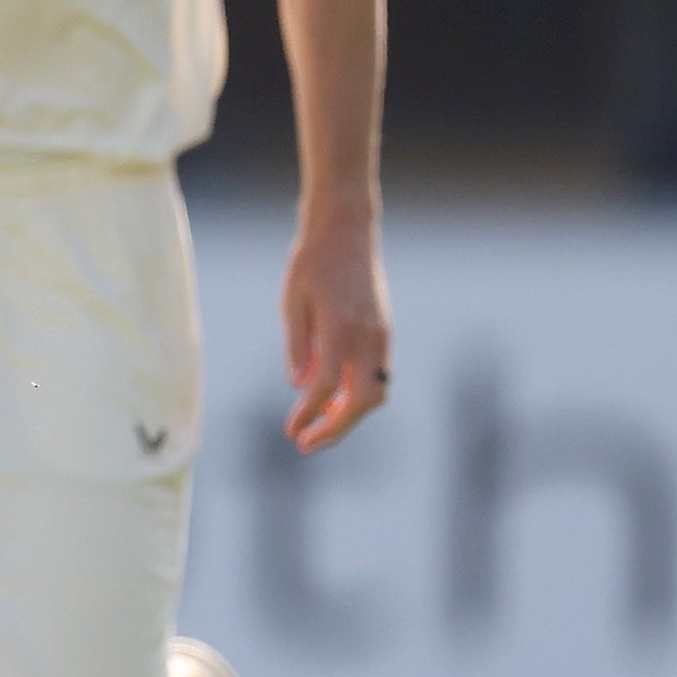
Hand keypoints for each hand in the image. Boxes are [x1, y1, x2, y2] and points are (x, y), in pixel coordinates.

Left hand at [278, 214, 391, 453]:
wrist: (347, 231)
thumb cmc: (311, 262)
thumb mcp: (291, 301)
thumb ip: (298, 345)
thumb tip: (300, 386)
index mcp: (341, 327)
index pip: (327, 386)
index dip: (309, 414)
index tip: (290, 432)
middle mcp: (368, 335)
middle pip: (361, 399)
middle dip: (336, 429)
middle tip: (306, 445)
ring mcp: (382, 335)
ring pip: (376, 391)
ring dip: (349, 415)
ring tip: (317, 425)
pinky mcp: (385, 332)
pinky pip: (378, 375)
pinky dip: (358, 394)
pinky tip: (332, 400)